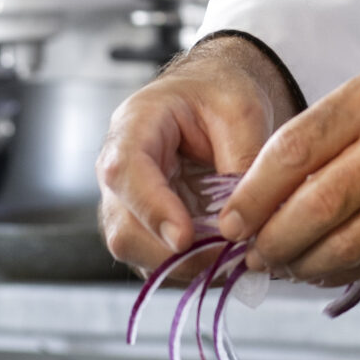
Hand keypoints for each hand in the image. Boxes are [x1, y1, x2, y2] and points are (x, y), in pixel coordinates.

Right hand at [96, 36, 296, 273]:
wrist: (210, 95)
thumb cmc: (219, 93)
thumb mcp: (242, 110)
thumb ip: (242, 159)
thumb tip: (242, 222)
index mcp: (134, 126)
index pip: (124, 172)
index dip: (152, 209)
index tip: (185, 238)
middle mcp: (118, 169)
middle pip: (122, 226)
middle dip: (172, 251)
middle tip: (226, 254)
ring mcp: (126, 202)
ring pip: (137, 251)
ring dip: (184, 263)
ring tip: (232, 255)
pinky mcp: (144, 226)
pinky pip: (157, 259)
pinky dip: (190, 266)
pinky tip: (224, 256)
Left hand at [214, 25, 359, 284]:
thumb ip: (333, 133)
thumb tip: (270, 190)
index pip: (291, 152)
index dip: (251, 195)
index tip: (231, 219)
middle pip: (311, 208)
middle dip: (269, 241)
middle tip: (250, 253)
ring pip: (343, 246)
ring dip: (302, 266)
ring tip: (283, 267)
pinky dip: (345, 272)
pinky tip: (327, 269)